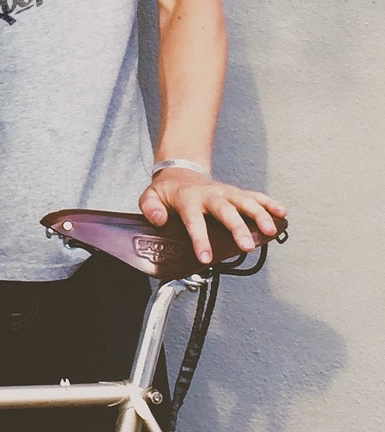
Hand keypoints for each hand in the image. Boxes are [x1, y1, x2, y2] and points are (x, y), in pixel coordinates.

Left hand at [139, 168, 286, 263]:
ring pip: (245, 201)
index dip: (200, 239)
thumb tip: (159, 220)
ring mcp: (225, 192)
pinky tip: (282, 214)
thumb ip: (150, 208)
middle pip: (225, 211)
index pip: (194, 220)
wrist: (180, 173)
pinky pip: (256, 196)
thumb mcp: (150, 197)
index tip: (206, 258)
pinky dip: (270, 204)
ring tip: (271, 231)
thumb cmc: (167, 192)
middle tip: (245, 246)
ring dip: (259, 215)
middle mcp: (210, 194)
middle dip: (237, 228)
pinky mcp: (236, 193)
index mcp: (187, 199)